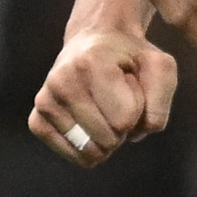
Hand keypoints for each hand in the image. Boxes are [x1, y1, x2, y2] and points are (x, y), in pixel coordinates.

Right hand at [30, 30, 178, 166]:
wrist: (93, 41)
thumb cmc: (129, 57)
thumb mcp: (159, 66)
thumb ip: (160, 100)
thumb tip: (137, 132)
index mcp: (90, 64)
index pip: (125, 120)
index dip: (137, 110)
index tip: (129, 87)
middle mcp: (61, 81)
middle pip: (108, 139)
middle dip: (121, 126)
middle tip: (115, 98)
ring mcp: (45, 101)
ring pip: (91, 151)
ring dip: (105, 137)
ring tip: (102, 107)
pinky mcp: (36, 119)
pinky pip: (71, 155)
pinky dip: (87, 148)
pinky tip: (88, 123)